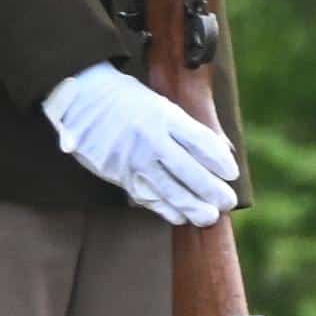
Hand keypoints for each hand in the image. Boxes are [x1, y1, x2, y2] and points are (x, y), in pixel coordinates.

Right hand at [41, 61, 239, 226]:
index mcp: (164, 115)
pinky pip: (146, 196)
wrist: (83, 98)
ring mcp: (133, 158)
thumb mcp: (159, 103)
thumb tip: (218, 152)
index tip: (232, 174)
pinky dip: (165, 209)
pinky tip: (179, 216)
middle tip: (228, 202)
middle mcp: (150, 138)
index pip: (201, 142)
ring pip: (169, 189)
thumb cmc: (128, 100)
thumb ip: (184, 128)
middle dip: (212, 190)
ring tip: (209, 217)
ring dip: (192, 206)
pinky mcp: (118, 173)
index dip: (220, 161)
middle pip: (189, 170)